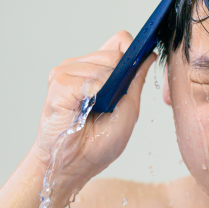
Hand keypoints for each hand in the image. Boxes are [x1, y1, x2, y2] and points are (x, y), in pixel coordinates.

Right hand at [31, 31, 155, 190]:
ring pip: (102, 64)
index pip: (120, 41)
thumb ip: (136, 81)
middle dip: (119, 79)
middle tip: (106, 106)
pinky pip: (87, 79)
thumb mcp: (128, 110)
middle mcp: (80, 66)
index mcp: (98, 70)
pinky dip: (93, 96)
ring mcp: (67, 72)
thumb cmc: (97, 144)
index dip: (132, 51)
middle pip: (114, 52)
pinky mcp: (58, 83)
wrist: (72, 166)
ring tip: (91, 112)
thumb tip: (150, 55)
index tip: (137, 67)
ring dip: (105, 92)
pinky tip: (83, 111)